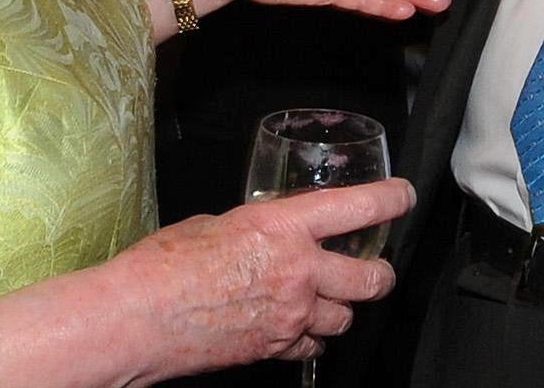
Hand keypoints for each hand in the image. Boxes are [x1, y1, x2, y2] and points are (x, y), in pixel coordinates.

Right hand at [0, 179, 414, 385]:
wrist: (139, 318)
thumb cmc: (167, 262)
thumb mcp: (222, 222)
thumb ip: (262, 227)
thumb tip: (275, 230)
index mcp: (285, 226)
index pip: (360, 207)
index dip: (392, 200)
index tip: (404, 196)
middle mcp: (299, 271)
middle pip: (371, 278)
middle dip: (379, 273)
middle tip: (376, 267)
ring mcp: (290, 315)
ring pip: (346, 317)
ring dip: (342, 308)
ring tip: (326, 298)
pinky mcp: (275, 349)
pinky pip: (313, 345)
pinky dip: (311, 336)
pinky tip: (295, 325)